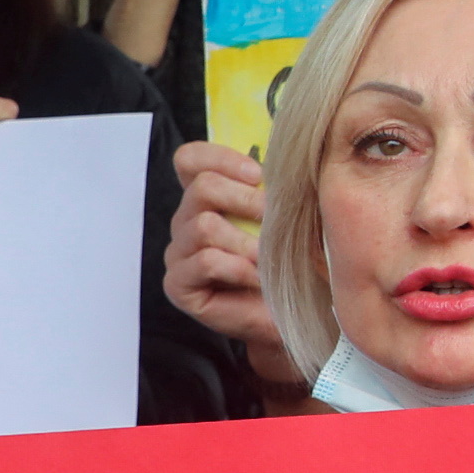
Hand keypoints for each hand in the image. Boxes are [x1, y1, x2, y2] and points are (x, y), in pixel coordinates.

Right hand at [164, 141, 290, 374]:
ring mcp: (180, 253)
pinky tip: (257, 278)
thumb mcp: (288, 216)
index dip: (220, 158)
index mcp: (209, 198)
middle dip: (246, 199)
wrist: (294, 314)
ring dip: (246, 241)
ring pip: (204, 225)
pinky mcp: (179, 285)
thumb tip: (281, 162)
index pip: (191, 159)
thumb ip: (275, 187)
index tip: (259, 174)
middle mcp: (187, 221)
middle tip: (274, 219)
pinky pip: (204, 261)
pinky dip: (239, 268)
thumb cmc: (291, 262)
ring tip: (268, 258)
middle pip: (201, 187)